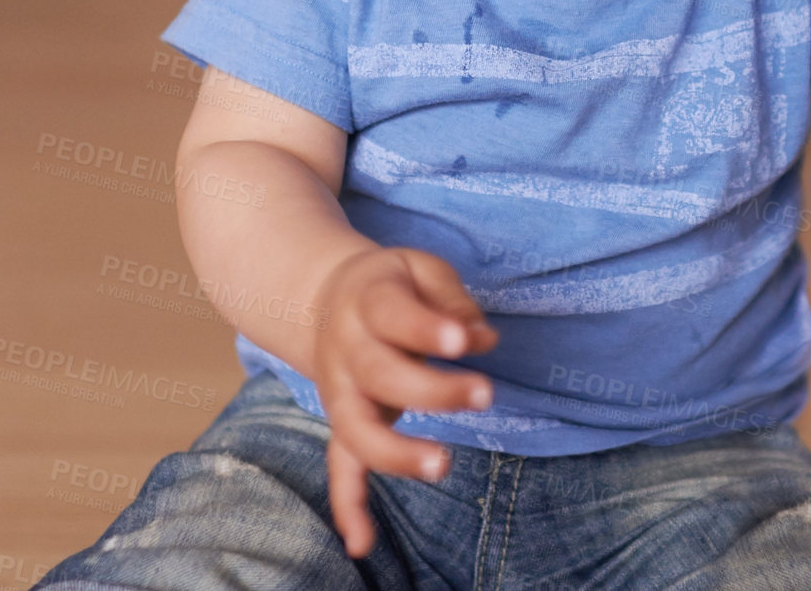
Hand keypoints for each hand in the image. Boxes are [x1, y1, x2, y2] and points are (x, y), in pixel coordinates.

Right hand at [311, 247, 498, 557]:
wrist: (326, 298)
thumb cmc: (389, 286)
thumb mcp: (416, 267)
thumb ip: (449, 296)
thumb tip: (481, 337)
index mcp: (365, 301)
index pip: (391, 313)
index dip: (426, 329)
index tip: (465, 340)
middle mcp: (346, 349)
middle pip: (379, 373)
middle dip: (432, 390)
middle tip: (484, 394)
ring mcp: (340, 391)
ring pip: (356, 427)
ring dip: (395, 451)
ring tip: (442, 462)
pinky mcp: (343, 422)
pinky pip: (339, 465)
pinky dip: (347, 503)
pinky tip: (362, 544)